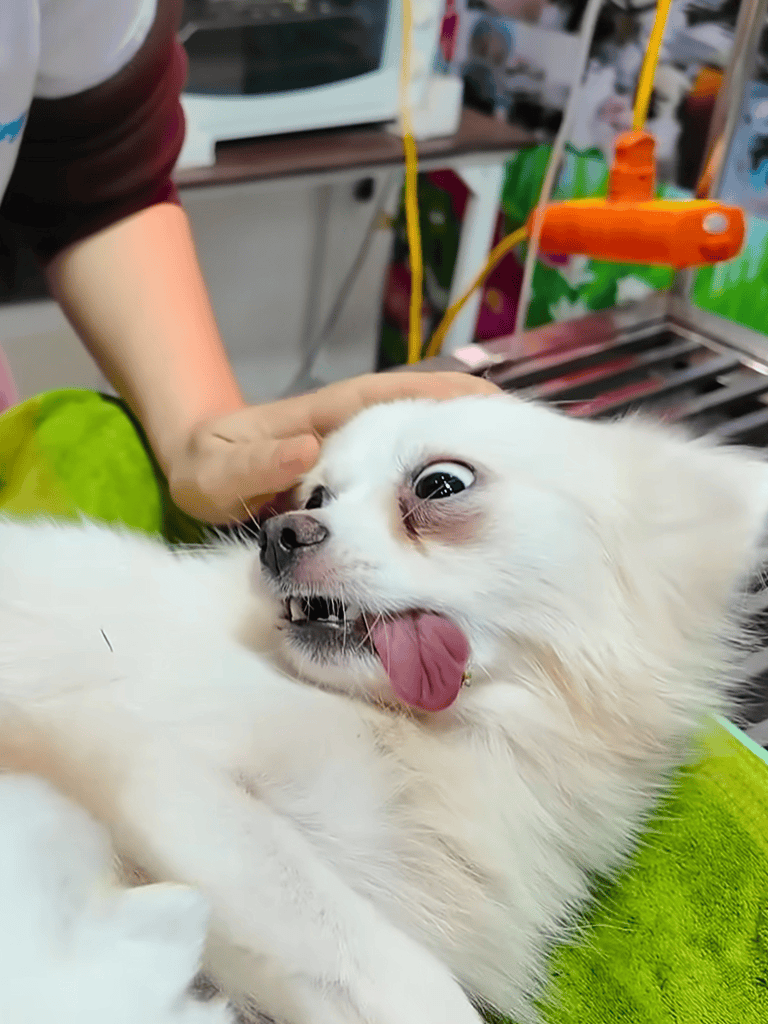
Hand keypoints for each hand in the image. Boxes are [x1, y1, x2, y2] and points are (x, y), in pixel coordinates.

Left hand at [167, 372, 499, 523]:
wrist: (200, 472)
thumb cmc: (207, 466)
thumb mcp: (217, 471)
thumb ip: (256, 465)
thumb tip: (307, 452)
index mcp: (329, 415)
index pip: (399, 394)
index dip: (450, 396)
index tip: (501, 408)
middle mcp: (354, 427)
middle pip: (428, 411)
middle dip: (479, 419)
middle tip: (535, 445)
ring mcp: (360, 452)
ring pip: (423, 442)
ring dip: (468, 451)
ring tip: (521, 475)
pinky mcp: (360, 477)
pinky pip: (407, 474)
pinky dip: (440, 482)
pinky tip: (470, 510)